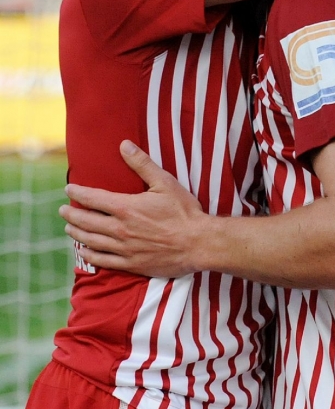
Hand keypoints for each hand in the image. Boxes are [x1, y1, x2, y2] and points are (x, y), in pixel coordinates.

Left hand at [60, 140, 204, 276]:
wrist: (198, 243)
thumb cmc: (184, 212)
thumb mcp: (165, 182)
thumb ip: (142, 164)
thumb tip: (124, 145)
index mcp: (126, 207)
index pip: (93, 198)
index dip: (78, 193)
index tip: (69, 189)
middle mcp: (120, 229)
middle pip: (87, 221)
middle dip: (72, 214)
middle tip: (63, 210)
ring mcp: (124, 249)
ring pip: (91, 241)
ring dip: (77, 233)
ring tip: (68, 228)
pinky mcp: (131, 264)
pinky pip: (103, 261)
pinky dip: (90, 255)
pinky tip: (83, 251)